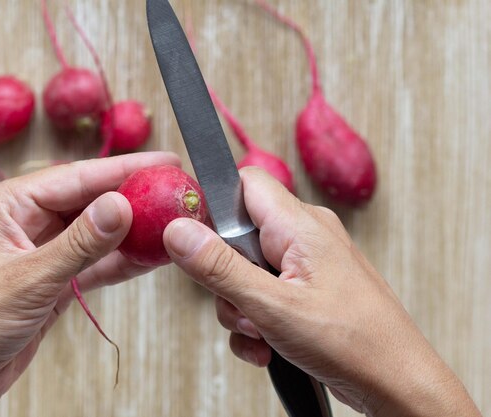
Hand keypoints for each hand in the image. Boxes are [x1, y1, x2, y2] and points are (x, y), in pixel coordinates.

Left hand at [0, 152, 179, 416]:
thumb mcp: (28, 279)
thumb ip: (78, 243)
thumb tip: (120, 205)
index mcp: (12, 204)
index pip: (79, 177)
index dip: (126, 169)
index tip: (165, 164)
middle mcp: (30, 221)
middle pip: (93, 200)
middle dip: (135, 196)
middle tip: (176, 192)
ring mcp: (45, 251)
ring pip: (99, 232)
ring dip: (134, 230)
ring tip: (172, 222)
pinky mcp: (56, 280)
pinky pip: (97, 263)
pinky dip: (123, 261)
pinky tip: (150, 255)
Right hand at [163, 167, 480, 416]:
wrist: (395, 383)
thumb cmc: (353, 342)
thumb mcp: (272, 306)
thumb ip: (219, 267)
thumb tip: (178, 231)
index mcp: (299, 224)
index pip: (243, 183)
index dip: (213, 208)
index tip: (198, 245)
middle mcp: (304, 236)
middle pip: (238, 235)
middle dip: (226, 277)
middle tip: (240, 307)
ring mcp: (306, 264)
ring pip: (246, 270)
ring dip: (241, 307)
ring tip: (261, 333)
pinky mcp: (306, 290)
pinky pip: (264, 293)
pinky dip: (257, 321)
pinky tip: (267, 346)